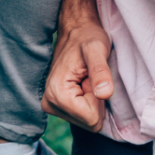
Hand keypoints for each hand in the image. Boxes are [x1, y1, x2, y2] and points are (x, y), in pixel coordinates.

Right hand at [40, 0, 114, 130]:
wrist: (75, 31)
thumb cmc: (87, 37)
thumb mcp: (97, 50)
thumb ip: (101, 72)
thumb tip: (105, 94)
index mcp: (57, 93)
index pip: (91, 120)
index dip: (99, 98)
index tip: (91, 78)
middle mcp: (49, 103)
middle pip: (89, 123)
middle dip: (95, 101)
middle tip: (89, 78)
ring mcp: (51, 106)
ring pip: (87, 121)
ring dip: (92, 100)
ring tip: (86, 78)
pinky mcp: (56, 106)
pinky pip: (83, 116)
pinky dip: (88, 101)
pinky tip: (82, 83)